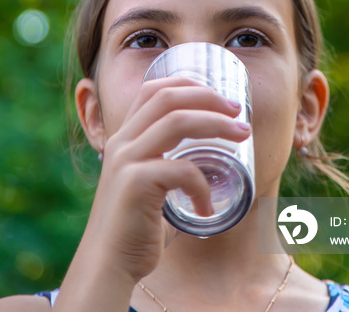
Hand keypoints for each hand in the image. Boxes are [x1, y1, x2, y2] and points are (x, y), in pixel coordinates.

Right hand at [83, 76, 249, 282]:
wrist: (106, 264)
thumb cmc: (134, 226)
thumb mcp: (147, 183)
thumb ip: (167, 164)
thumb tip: (208, 159)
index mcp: (124, 137)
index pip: (152, 90)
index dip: (187, 83)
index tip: (218, 96)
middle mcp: (122, 142)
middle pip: (168, 98)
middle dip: (208, 98)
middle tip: (237, 111)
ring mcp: (126, 161)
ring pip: (177, 122)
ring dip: (216, 124)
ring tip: (242, 135)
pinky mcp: (135, 184)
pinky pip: (182, 170)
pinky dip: (203, 186)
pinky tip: (207, 206)